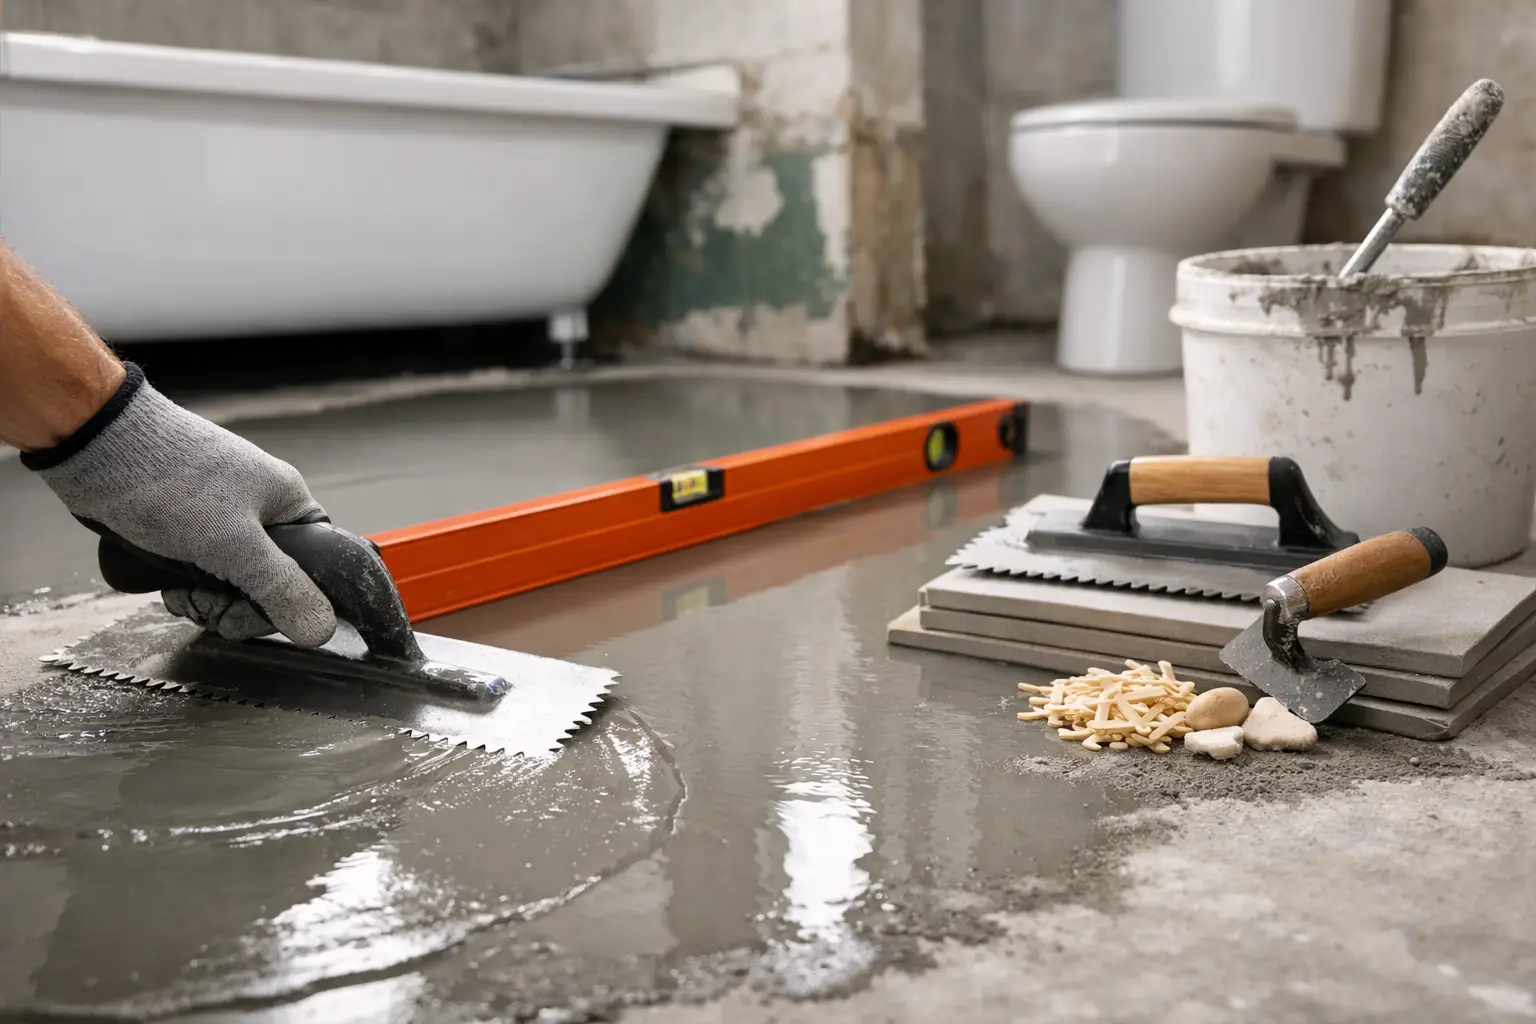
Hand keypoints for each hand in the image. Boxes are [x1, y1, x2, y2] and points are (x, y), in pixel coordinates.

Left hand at [25, 364, 337, 646]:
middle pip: (267, 582)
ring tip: (178, 593)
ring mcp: (222, 516)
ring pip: (231, 580)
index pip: (310, 570)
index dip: (281, 603)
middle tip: (203, 605)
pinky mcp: (188, 523)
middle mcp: (260, 509)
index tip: (243, 617)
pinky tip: (166, 587)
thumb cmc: (171, 483)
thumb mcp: (232, 544)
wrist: (99, 446)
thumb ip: (279, 588)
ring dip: (205, 600)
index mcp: (288, 503)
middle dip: (234, 605)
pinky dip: (185, 586)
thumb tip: (323, 630)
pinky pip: (201, 569)